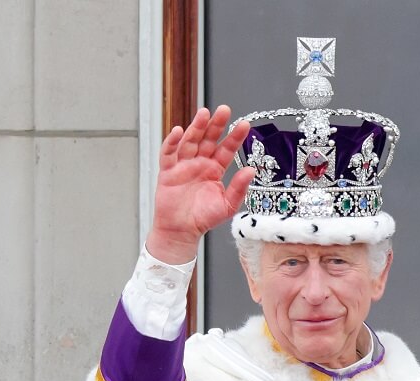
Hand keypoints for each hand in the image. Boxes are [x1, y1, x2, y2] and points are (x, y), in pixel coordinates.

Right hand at [146, 105, 254, 263]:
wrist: (182, 231)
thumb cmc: (204, 218)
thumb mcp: (228, 204)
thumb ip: (239, 187)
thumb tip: (251, 170)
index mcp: (215, 170)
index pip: (226, 149)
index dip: (234, 137)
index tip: (244, 124)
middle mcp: (200, 164)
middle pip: (208, 139)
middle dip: (216, 125)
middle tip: (224, 110)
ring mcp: (183, 165)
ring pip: (190, 141)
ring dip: (196, 127)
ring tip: (204, 113)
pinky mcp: (168, 171)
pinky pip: (168, 153)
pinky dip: (173, 142)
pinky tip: (180, 131)